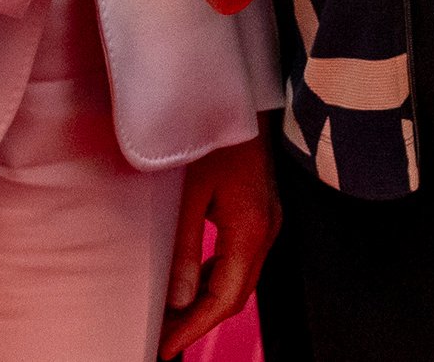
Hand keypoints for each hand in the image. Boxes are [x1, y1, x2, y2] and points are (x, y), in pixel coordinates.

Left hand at [154, 135, 281, 357]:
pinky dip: (215, 280)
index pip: (225, 298)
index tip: (168, 347)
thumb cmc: (217, 133)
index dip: (196, 328)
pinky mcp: (260, 214)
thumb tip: (177, 298)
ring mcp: (266, 223)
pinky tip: (193, 283)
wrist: (242, 97)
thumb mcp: (192, 193)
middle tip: (166, 338)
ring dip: (207, 302)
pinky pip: (240, 260)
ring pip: (239, 280)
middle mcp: (265, 231)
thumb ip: (185, 248)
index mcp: (250, 230)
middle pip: (235, 295)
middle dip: (200, 321)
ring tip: (173, 318)